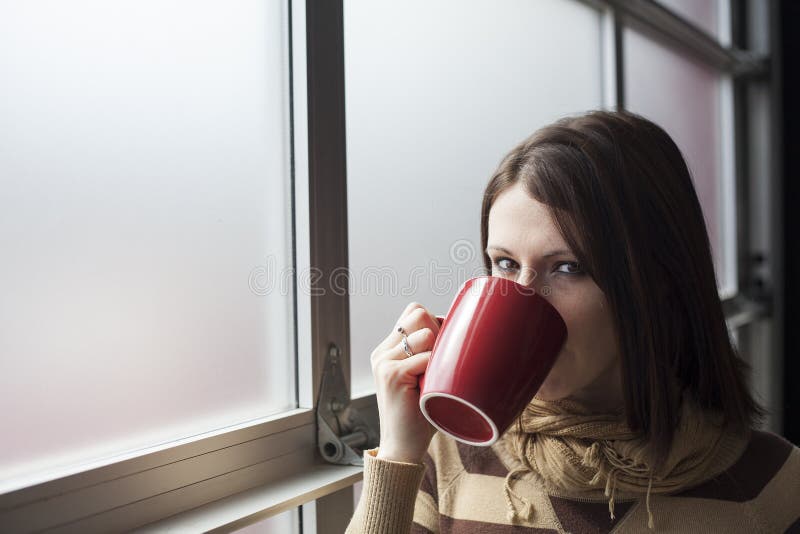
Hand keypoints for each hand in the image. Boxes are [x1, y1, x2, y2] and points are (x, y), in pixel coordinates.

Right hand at [371, 302, 440, 463]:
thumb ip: (427, 353)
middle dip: (439, 332)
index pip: (414, 310)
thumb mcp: (422, 377)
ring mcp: (385, 361)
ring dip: (439, 354)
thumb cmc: (420, 414)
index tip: (441, 349)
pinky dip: (438, 372)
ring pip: (426, 332)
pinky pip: (427, 357)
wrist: (402, 446)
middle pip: (419, 313)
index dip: (434, 322)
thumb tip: (455, 328)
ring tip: (435, 378)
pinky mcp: (392, 373)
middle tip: (440, 364)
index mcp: (387, 349)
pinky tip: (432, 389)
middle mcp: (383, 351)